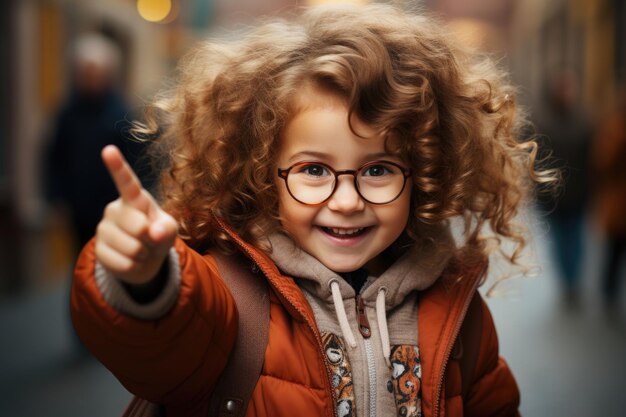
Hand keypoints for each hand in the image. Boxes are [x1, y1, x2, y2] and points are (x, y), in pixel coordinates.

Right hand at [95, 145, 177, 284]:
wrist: (144, 259)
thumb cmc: (158, 234)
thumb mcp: (169, 229)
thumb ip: (166, 228)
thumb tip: (153, 233)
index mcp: (134, 199)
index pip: (126, 182)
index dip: (117, 166)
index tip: (108, 150)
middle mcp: (114, 209)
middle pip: (137, 226)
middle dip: (150, 238)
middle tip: (149, 238)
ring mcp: (104, 229)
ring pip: (131, 248)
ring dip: (143, 254)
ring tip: (141, 249)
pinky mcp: (98, 250)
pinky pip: (122, 264)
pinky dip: (134, 267)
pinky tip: (132, 260)